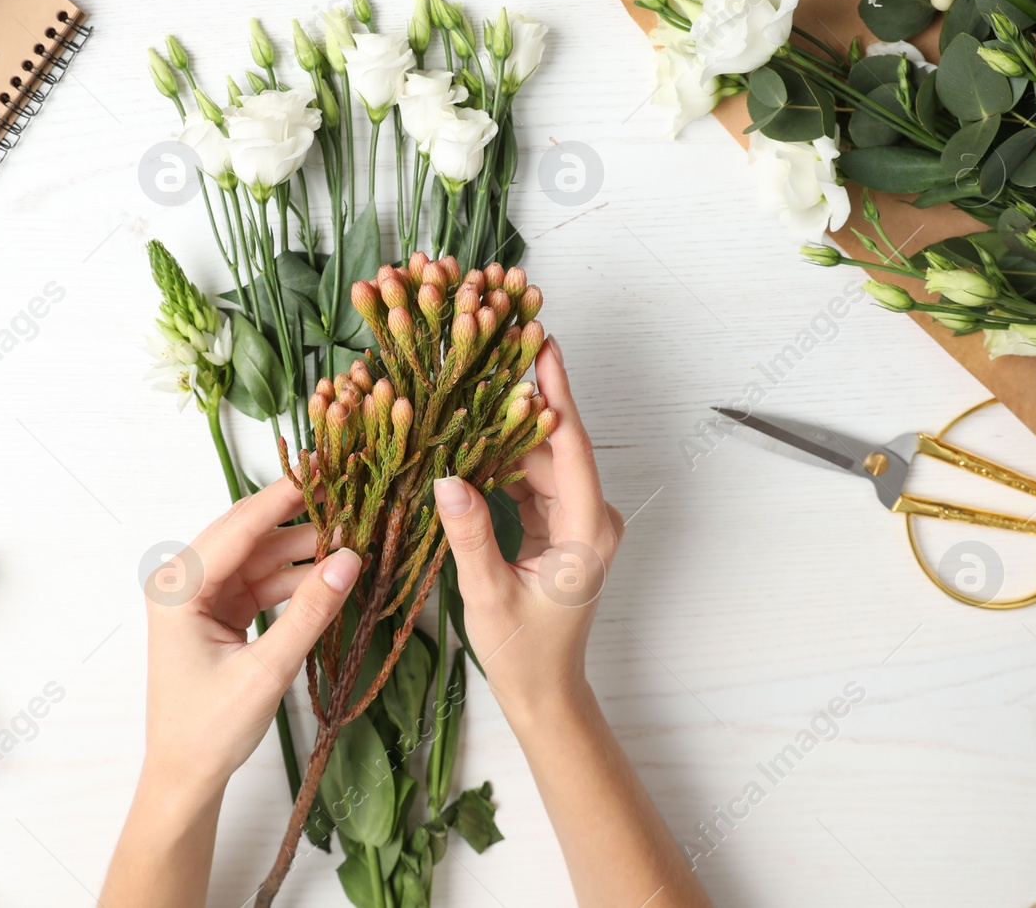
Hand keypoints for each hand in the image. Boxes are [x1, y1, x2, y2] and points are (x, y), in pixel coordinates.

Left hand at [142, 476, 360, 789]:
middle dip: (299, 516)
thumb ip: (309, 612)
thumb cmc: (209, 729)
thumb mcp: (265, 671)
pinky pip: (260, 579)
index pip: (239, 526)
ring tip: (353, 537)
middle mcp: (182, 582)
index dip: (285, 496)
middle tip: (349, 494)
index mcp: (178, 588)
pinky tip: (331, 573)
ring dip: (302, 549)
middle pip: (248, 532)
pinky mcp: (217, 611)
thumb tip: (351, 559)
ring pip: (259, 554)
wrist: (184, 774)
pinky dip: (294, 577)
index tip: (325, 467)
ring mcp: (199, 595)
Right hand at [433, 336, 623, 715]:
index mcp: (586, 530)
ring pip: (537, 460)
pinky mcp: (557, 525)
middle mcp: (589, 517)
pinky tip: (465, 444)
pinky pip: (529, 480)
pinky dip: (499, 464)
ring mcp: (576, 520)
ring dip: (501, 435)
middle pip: (551, 446)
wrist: (544, 692)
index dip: (555, 393)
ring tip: (463, 396)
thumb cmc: (523, 654)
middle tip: (479, 360)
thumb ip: (470, 535)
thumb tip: (446, 479)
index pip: (571, 446)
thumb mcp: (489, 595)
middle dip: (514, 407)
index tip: (543, 344)